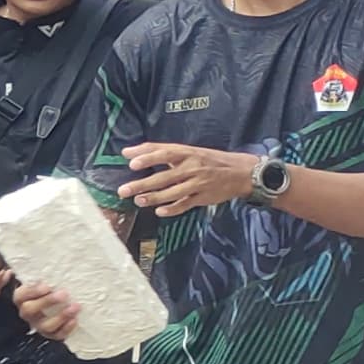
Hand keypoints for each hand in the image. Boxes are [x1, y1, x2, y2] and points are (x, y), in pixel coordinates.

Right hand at [15, 281, 82, 343]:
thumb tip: (49, 272)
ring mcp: (37, 325)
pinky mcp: (49, 334)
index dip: (33, 291)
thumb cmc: (48, 289)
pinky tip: (74, 320)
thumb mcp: (42, 281)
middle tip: (64, 294)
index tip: (47, 286)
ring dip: (61, 317)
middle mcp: (27, 313)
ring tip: (75, 307)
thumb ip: (43, 277)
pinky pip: (56, 335)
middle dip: (47, 302)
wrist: (53, 304)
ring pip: (44, 325)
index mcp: (22, 298)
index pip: (21, 295)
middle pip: (30, 310)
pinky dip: (66, 329)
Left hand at [119, 142, 264, 216]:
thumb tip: (127, 151)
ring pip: (173, 192)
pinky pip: (186, 205)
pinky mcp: (203, 198)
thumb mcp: (186, 150)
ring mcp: (198, 184)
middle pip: (164, 177)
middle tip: (123, 190)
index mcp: (186, 153)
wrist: (240, 171)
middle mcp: (192, 168)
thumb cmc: (207, 159)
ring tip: (138, 201)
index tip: (132, 163)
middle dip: (143, 184)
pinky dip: (172, 209)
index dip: (148, 158)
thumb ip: (157, 151)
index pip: (165, 154)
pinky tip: (159, 212)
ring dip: (154, 198)